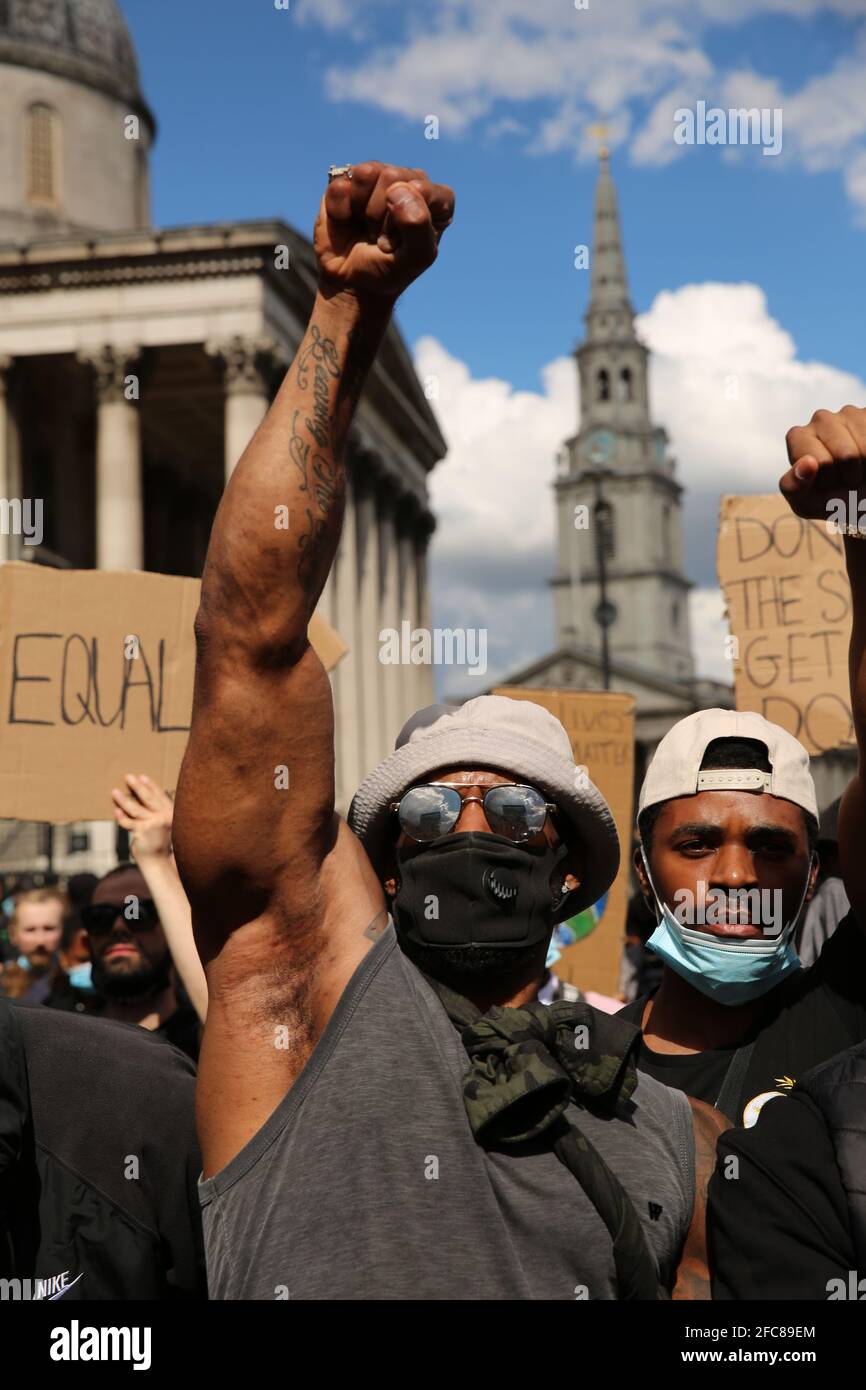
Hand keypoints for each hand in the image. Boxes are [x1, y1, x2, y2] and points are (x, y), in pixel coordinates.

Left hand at [111, 773, 173, 861]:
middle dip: (138, 787)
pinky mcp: (143, 832)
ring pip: (135, 809)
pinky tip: (116, 812)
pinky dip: (122, 818)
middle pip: (148, 799)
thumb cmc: (157, 842)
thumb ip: (156, 812)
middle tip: (128, 777)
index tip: (142, 777)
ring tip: (115, 792)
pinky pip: (129, 823)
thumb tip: (141, 795)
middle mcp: (165, 817)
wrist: (157, 862)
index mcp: (171, 813)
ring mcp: (154, 824)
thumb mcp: (162, 825)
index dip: (151, 786)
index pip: (160, 796)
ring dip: (124, 800)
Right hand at [314, 161, 453, 301]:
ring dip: (362, 209)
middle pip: (392, 176)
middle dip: (381, 216)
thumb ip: (418, 225)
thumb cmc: (390, 269)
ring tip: (366, 227)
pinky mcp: (346, 182)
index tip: (399, 243)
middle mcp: (407, 180)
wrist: (353, 283)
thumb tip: (396, 190)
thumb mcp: (416, 257)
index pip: (421, 188)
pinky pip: (340, 186)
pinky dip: (340, 211)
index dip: (406, 219)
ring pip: (366, 173)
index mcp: (434, 198)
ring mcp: (375, 178)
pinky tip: (347, 222)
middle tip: (379, 237)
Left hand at [780, 405, 865, 527]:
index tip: (825, 481)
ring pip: (865, 450)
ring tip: (858, 468)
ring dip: (865, 468)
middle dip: (848, 474)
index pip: (820, 462)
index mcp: (798, 437)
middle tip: (844, 476)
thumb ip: (793, 486)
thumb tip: (807, 463)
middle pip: (846, 455)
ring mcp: (849, 412)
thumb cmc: (830, 499)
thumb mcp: (806, 503)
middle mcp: (821, 418)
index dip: (827, 480)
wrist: (858, 497)